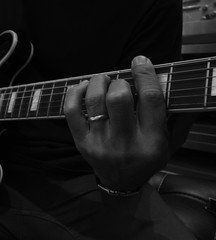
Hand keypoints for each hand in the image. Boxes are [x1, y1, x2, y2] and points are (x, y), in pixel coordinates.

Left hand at [64, 56, 167, 190]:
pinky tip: (83, 87)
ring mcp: (100, 144)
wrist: (121, 183)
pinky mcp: (82, 143)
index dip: (145, 74)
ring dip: (98, 82)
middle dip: (119, 81)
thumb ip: (179, 118)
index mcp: (151, 142)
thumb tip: (179, 87)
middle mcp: (125, 144)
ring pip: (94, 101)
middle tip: (119, 82)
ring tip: (103, 80)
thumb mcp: (170, 143)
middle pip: (118, 98)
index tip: (140, 61)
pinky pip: (71, 112)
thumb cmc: (146, 160)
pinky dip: (75, 93)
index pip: (150, 99)